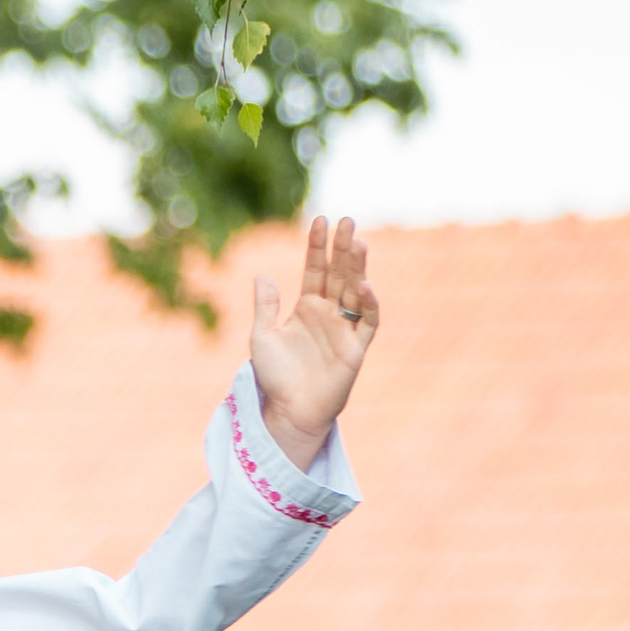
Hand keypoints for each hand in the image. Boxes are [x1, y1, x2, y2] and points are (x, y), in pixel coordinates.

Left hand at [250, 216, 377, 471]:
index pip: (315, 269)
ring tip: (357, 241)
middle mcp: (329, 313)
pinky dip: (367, 303)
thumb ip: (265, 307)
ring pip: (355, 290)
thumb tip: (262, 275)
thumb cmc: (275, 377)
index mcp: (307, 307)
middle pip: (339, 273)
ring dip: (358, 267)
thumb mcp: (262, 337)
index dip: (317, 246)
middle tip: (345, 220)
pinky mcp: (356, 347)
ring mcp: (344, 328)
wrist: (288, 411)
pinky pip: (367, 321)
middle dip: (342, 248)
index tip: (319, 220)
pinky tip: (363, 285)